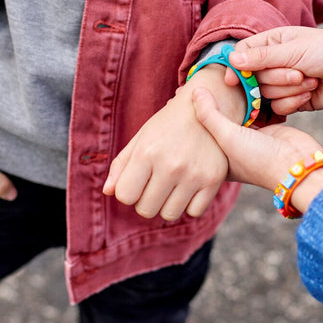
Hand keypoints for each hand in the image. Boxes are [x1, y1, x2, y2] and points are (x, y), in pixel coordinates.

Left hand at [102, 65, 242, 221]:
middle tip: (154, 182)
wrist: (207, 108)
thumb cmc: (168, 124)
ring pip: (169, 214)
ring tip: (172, 184)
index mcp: (148, 152)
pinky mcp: (214, 180)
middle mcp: (171, 165)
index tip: (136, 180)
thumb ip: (121, 164)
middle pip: (146, 210)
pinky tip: (189, 186)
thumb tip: (108, 192)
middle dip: (145, 200)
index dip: (128, 190)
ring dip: (167, 203)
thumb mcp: (141, 137)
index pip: (125, 196)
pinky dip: (189, 204)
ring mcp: (194, 174)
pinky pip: (194, 212)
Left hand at [192, 87, 322, 213]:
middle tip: (189, 87)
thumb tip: (195, 91)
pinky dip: (245, 98)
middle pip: (214, 124)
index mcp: (218, 162)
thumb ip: (210, 114)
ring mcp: (249, 138)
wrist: (299, 164)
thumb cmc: (260, 160)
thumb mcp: (228, 137)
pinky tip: (233, 83)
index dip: (187, 119)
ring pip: (232, 114)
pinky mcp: (265, 127)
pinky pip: (250, 108)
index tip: (176, 98)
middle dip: (205, 107)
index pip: (197, 138)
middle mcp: (232, 150)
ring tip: (208, 81)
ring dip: (226, 100)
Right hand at [224, 26, 322, 114]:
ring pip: (266, 94)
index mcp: (271, 43)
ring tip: (310, 81)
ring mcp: (282, 83)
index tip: (234, 80)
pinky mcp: (292, 100)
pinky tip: (309, 93)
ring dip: (289, 89)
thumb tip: (232, 59)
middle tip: (298, 73)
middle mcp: (273, 63)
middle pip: (254, 78)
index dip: (236, 68)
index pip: (242, 54)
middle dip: (277, 78)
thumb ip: (261, 57)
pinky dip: (294, 101)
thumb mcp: (293, 50)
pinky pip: (278, 107)